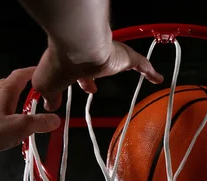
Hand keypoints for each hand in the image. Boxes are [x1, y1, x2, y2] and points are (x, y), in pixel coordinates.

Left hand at [0, 67, 60, 160]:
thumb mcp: (20, 127)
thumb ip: (40, 122)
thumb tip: (55, 119)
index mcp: (6, 89)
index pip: (23, 73)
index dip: (35, 72)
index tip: (46, 75)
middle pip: (13, 84)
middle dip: (28, 88)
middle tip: (41, 98)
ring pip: (3, 95)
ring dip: (16, 100)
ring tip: (26, 113)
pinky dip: (4, 110)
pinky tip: (6, 124)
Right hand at [33, 40, 163, 110]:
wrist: (78, 48)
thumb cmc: (60, 64)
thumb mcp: (47, 85)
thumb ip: (50, 96)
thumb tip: (50, 106)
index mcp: (73, 63)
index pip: (79, 73)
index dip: (82, 83)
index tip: (86, 89)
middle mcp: (92, 57)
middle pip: (98, 68)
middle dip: (95, 77)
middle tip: (94, 89)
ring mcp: (111, 56)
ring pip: (120, 61)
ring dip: (123, 67)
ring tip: (125, 78)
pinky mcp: (126, 57)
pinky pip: (142, 64)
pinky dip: (150, 71)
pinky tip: (158, 79)